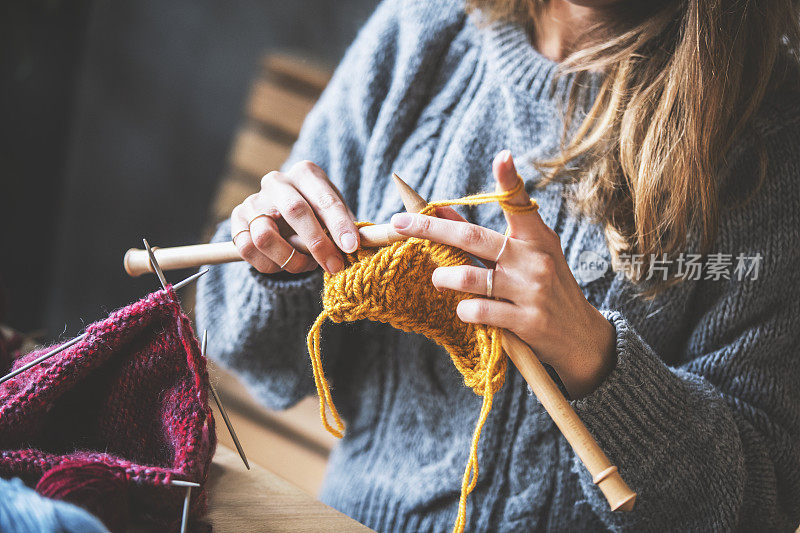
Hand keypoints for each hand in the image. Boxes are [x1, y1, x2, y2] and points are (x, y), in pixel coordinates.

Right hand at [230, 160, 358, 274]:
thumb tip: (354, 247)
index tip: (351, 246)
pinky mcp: (237, 219)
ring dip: (290, 259)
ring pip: (265, 236)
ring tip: (306, 265)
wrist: (285, 215)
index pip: (324, 198)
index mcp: (306, 173)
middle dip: (317, 243)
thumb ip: (345, 229)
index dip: (339, 224)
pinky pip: (247, 249)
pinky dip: (269, 265)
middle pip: (294, 210)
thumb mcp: (335, 215)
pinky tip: (284, 266)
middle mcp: (277, 181)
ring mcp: (253, 200)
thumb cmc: (318, 214)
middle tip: (334, 266)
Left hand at [390, 151, 615, 397]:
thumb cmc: (546, 287)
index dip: (510, 180)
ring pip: (469, 278)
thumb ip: (485, 237)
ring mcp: (531, 290)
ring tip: (438, 279)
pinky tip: (465, 310)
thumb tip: (442, 213)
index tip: (502, 157)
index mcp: (536, 238)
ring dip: (444, 278)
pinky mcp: (526, 321)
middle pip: (473, 239)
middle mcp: (534, 259)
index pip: (520, 204)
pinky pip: (479, 310)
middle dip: (430, 229)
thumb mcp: (526, 256)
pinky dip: (464, 310)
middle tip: (399, 222)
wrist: (580, 335)